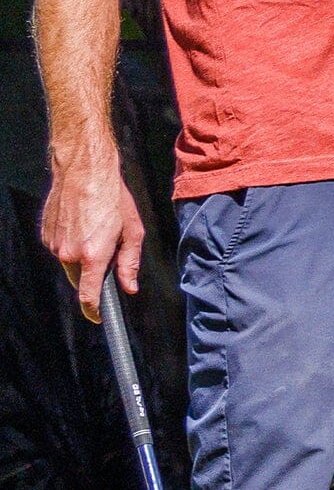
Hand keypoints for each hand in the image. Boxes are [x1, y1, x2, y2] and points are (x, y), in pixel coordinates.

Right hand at [40, 150, 141, 321]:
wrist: (84, 172)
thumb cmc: (113, 199)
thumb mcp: (132, 231)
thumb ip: (129, 263)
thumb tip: (129, 287)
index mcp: (92, 255)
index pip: (88, 294)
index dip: (94, 310)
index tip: (98, 318)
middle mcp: (69, 254)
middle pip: (81, 277)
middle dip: (93, 270)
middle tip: (107, 246)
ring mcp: (54, 245)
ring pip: (70, 262)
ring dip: (82, 255)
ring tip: (95, 228)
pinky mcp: (46, 235)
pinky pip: (61, 248)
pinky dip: (71, 242)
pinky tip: (81, 223)